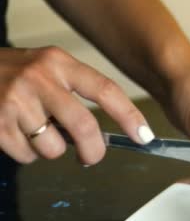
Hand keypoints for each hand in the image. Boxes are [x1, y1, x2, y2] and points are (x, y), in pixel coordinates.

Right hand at [0, 46, 152, 164]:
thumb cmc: (10, 75)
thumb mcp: (45, 69)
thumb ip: (72, 93)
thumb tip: (102, 134)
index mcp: (59, 63)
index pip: (105, 90)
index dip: (129, 116)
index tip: (145, 136)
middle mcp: (38, 78)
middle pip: (83, 126)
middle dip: (93, 150)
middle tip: (92, 157)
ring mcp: (14, 100)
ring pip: (53, 147)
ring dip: (50, 150)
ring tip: (35, 132)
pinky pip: (26, 155)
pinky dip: (26, 154)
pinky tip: (14, 133)